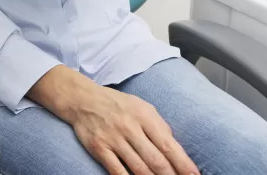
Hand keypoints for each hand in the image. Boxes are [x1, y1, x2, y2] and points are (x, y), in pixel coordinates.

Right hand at [31, 66, 198, 174]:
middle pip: (156, 161)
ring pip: (139, 169)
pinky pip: (117, 171)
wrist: (83, 99)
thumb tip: (176, 150)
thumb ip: (159, 126)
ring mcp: (113, 139)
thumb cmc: (117, 104)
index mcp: (144, 116)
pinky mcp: (99, 148)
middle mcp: (130, 127)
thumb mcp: (142, 107)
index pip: (168, 145)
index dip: (184, 165)